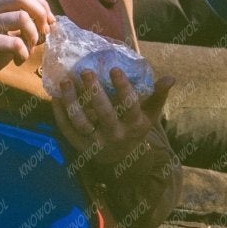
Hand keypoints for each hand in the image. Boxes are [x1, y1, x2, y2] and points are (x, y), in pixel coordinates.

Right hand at [0, 0, 54, 99]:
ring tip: (28, 49)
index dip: (42, 4)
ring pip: (22, 18)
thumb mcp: (2, 34)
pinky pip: (15, 42)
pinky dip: (23, 53)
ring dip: (33, 36)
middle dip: (41, 14)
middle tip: (44, 33)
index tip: (50, 21)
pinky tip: (18, 60)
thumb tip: (49, 23)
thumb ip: (20, 26)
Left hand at [49, 65, 175, 173]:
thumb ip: (158, 95)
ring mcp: (96, 142)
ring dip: (71, 101)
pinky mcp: (80, 146)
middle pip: (104, 113)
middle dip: (94, 92)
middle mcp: (116, 135)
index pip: (130, 106)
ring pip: (81, 122)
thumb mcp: (149, 114)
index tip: (114, 69)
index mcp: (135, 125)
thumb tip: (171, 78)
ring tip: (65, 82)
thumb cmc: (135, 127)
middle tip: (85, 71)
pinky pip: (67, 129)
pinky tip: (55, 96)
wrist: (120, 158)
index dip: (122, 87)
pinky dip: (59, 113)